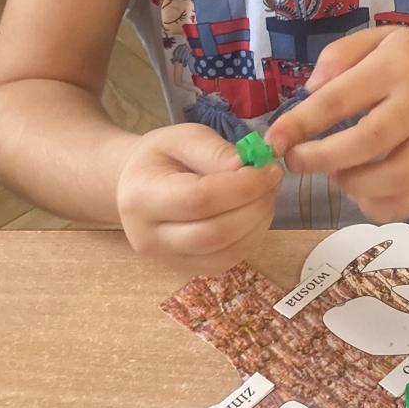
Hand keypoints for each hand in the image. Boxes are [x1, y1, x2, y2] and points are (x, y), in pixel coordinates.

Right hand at [116, 123, 280, 263]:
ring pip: (224, 254)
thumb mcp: (181, 137)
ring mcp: (167, 259)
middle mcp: (148, 237)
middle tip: (272, 181)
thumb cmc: (160, 157)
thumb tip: (244, 166)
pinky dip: (250, 239)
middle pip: (214, 234)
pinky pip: (226, 262)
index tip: (268, 169)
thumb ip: (212, 149)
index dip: (242, 187)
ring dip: (258, 225)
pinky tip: (255, 214)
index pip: (199, 200)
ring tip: (266, 195)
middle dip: (254, 207)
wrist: (136, 185)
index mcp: (141, 198)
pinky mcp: (186, 270)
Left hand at [267, 28, 408, 223]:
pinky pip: (406, 203)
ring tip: (337, 172)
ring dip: (352, 183)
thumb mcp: (380, 39)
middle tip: (296, 162)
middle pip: (368, 141)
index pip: (340, 98)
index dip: (302, 122)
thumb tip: (309, 89)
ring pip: (392, 178)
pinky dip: (376, 205)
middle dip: (322, 157)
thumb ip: (339, 55)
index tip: (274, 139)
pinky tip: (363, 189)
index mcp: (394, 68)